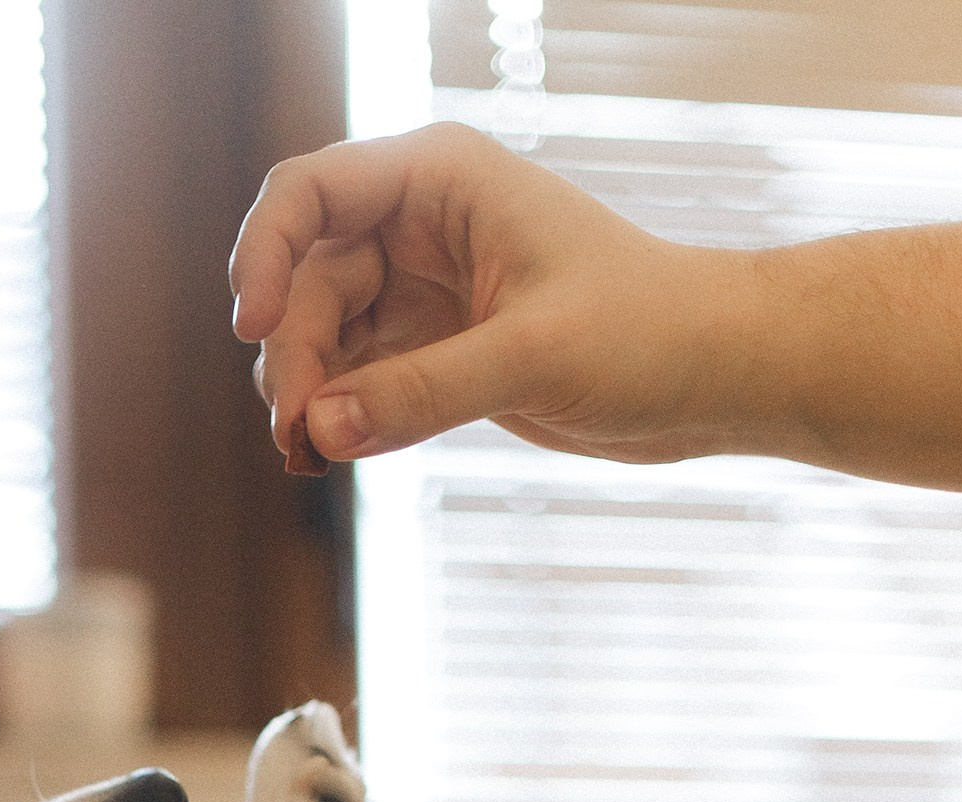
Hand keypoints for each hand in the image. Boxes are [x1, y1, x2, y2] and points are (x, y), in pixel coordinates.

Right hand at [230, 124, 752, 471]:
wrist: (707, 375)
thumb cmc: (646, 330)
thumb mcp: (533, 356)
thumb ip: (424, 392)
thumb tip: (320, 429)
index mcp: (441, 180)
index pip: (310, 193)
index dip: (264, 254)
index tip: (254, 330)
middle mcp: (419, 227)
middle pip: (305, 281)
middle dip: (290, 355)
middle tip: (300, 432)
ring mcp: (421, 293)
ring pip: (319, 338)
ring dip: (302, 396)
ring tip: (309, 458)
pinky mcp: (432, 355)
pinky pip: (353, 383)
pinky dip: (333, 421)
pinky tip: (325, 460)